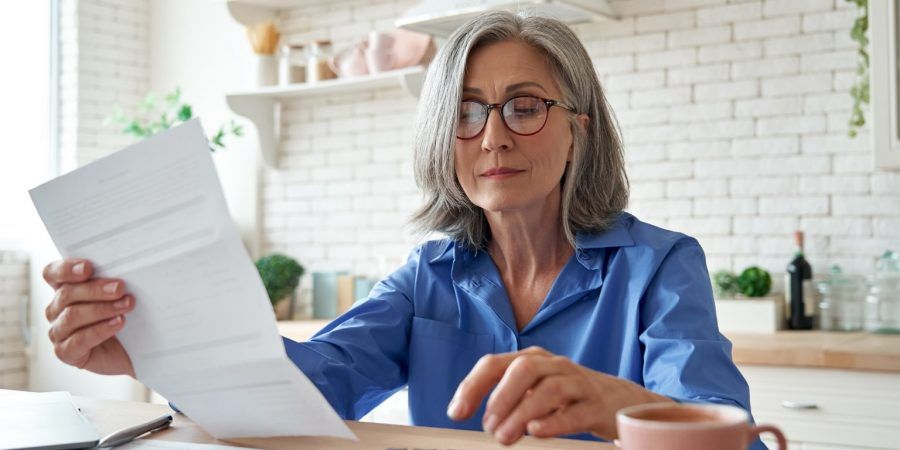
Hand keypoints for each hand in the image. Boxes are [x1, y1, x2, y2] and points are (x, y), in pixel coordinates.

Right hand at [43, 259, 135, 376]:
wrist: (129, 350)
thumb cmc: (120, 316)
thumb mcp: (116, 296)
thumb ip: (111, 282)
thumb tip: (122, 273)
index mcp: (64, 289)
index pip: (52, 273)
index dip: (66, 269)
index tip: (87, 268)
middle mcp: (56, 309)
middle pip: (67, 294)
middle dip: (96, 289)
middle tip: (120, 288)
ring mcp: (58, 332)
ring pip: (72, 316)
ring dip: (102, 309)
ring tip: (126, 305)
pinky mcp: (65, 352)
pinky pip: (78, 340)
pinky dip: (101, 330)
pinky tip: (118, 323)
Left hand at [446, 346, 671, 444]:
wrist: (617, 400)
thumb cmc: (566, 396)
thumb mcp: (533, 389)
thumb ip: (505, 398)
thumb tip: (471, 414)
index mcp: (532, 359)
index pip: (495, 364)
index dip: (472, 386)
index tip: (456, 412)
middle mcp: (554, 365)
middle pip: (524, 369)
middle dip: (501, 397)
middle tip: (488, 426)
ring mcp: (578, 383)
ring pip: (550, 389)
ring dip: (522, 413)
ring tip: (505, 436)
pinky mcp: (597, 405)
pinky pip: (576, 411)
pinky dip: (554, 421)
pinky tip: (536, 431)